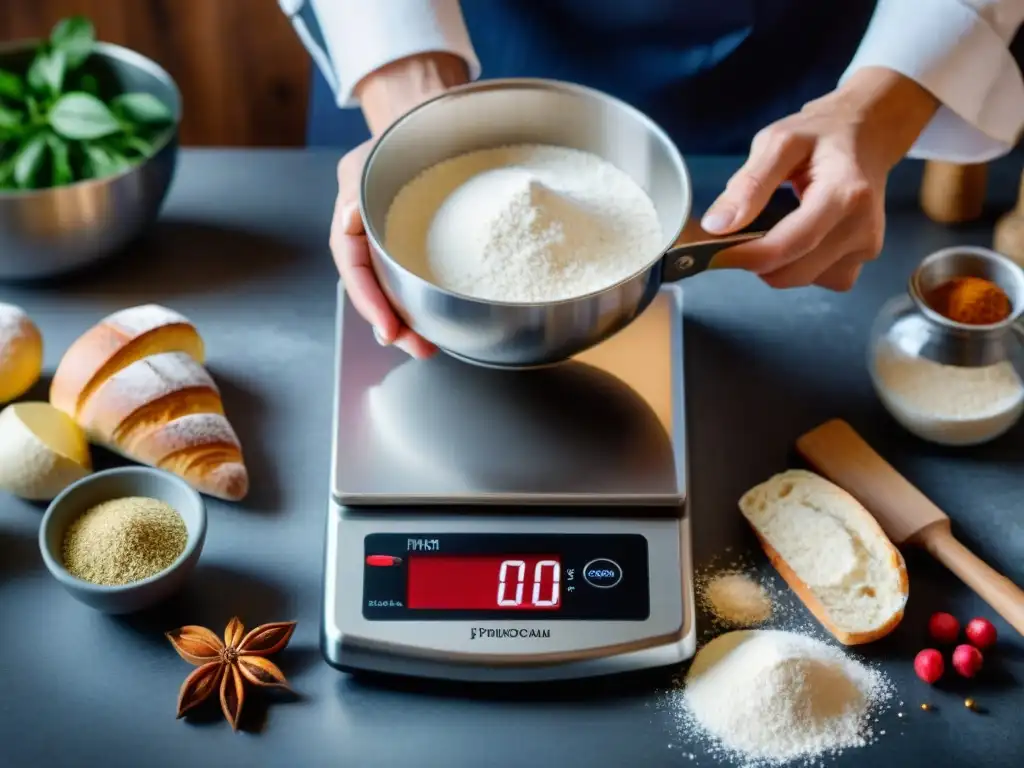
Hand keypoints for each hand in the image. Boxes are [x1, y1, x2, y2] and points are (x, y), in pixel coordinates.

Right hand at [330, 140, 436, 357]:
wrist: (423, 127)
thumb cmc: (393, 140)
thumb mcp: (364, 160)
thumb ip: (353, 189)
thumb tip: (348, 219)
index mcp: (350, 227)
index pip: (354, 270)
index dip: (369, 301)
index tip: (387, 328)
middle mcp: (370, 244)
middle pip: (375, 293)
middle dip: (392, 325)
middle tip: (415, 347)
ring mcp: (395, 251)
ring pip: (397, 294)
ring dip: (410, 324)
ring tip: (427, 346)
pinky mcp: (420, 253)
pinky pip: (420, 282)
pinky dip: (428, 305)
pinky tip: (443, 321)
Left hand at [701, 68, 938, 290]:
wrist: (870, 133)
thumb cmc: (821, 133)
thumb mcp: (778, 142)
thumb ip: (748, 184)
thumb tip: (716, 226)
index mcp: (844, 194)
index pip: (789, 245)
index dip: (747, 257)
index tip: (716, 252)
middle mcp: (862, 228)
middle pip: (793, 272)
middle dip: (758, 261)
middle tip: (739, 237)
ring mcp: (867, 247)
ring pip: (803, 279)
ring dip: (778, 264)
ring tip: (775, 228)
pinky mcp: (865, 258)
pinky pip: (819, 279)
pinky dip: (800, 265)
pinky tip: (799, 237)